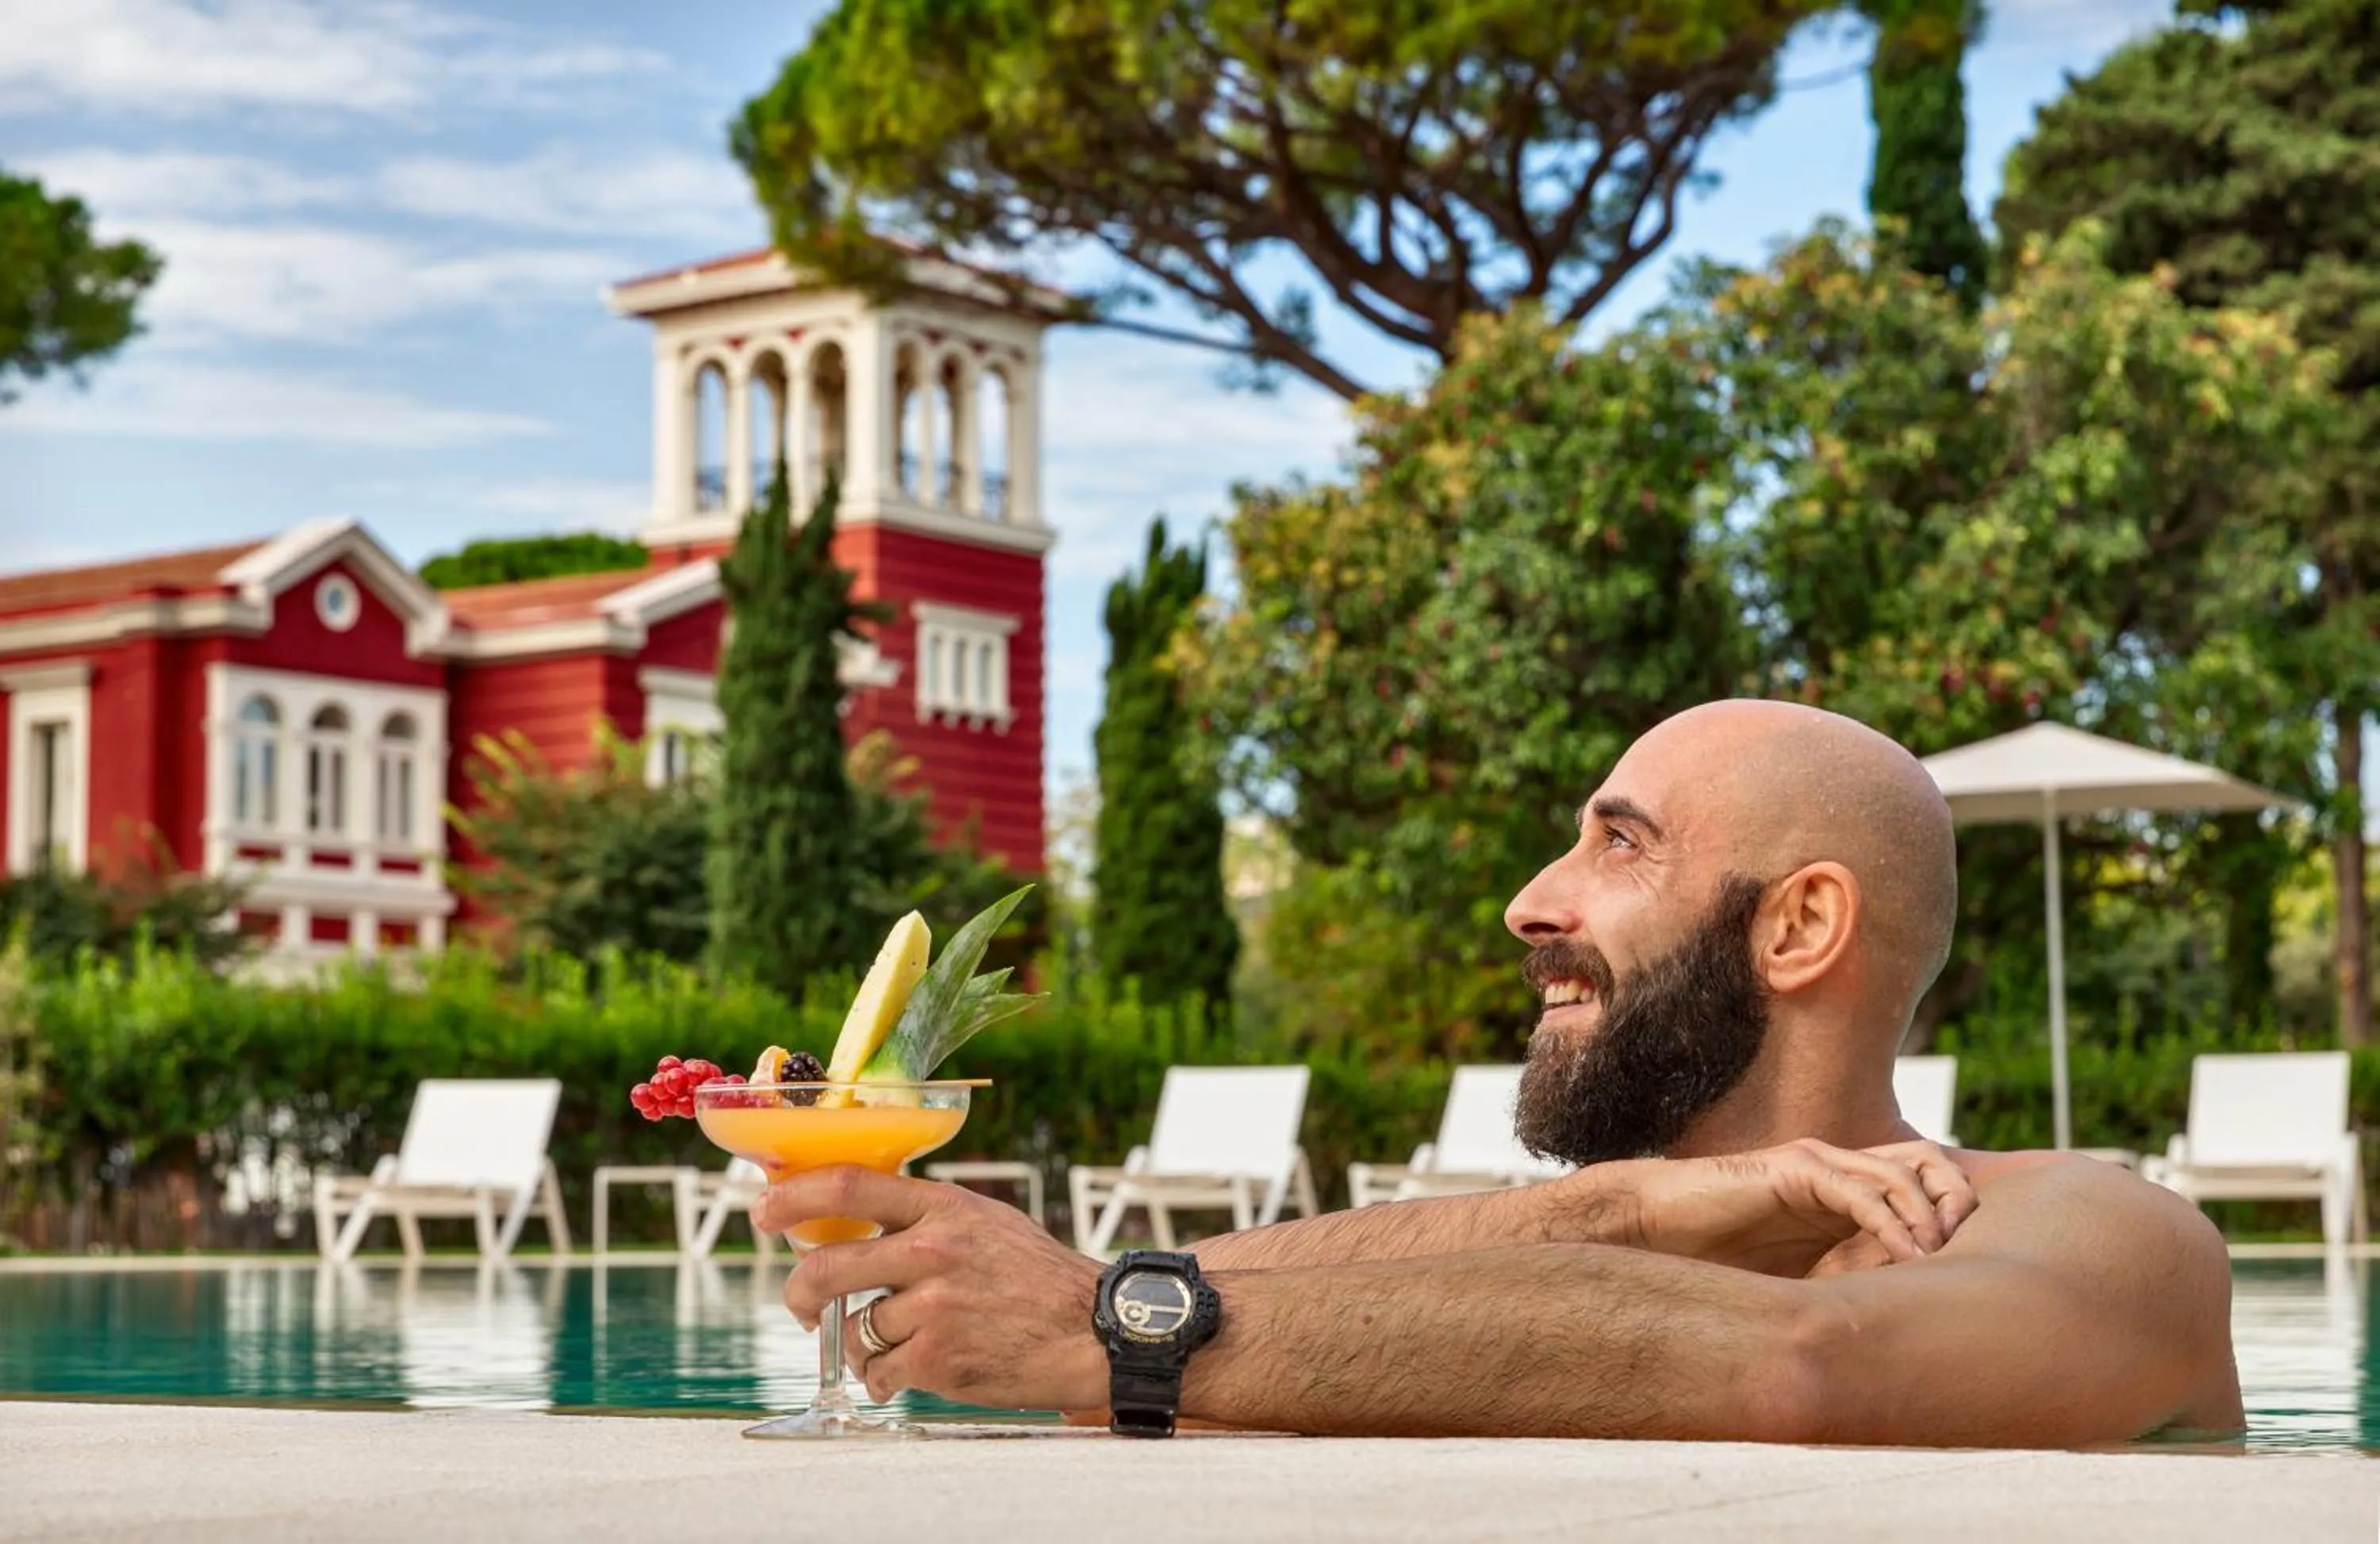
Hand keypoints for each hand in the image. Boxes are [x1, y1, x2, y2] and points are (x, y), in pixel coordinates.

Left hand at [754, 1167, 1108, 1411]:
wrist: (1093, 1332)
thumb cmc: (1037, 1278)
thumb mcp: (985, 1222)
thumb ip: (926, 1218)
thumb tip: (858, 1218)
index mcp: (944, 1208)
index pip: (850, 1186)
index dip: (794, 1196)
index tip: (763, 1209)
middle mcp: (933, 1251)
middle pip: (827, 1266)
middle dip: (797, 1290)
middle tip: (797, 1303)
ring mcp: (934, 1306)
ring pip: (854, 1328)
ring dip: (859, 1344)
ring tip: (891, 1345)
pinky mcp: (938, 1359)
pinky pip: (878, 1372)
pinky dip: (883, 1378)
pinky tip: (908, 1372)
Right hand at [1583, 1138, 1976, 1277]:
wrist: (1651, 1229)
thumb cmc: (1715, 1257)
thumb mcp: (1798, 1276)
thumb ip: (1842, 1281)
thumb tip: (1894, 1329)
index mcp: (1841, 1190)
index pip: (1919, 1179)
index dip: (1952, 1208)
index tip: (1972, 1256)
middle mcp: (1835, 1167)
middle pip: (1924, 1162)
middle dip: (1956, 1197)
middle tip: (1972, 1244)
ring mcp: (1815, 1164)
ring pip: (1899, 1172)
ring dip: (1930, 1213)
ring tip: (1942, 1256)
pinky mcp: (1792, 1170)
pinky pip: (1856, 1191)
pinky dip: (1889, 1222)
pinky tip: (1907, 1254)